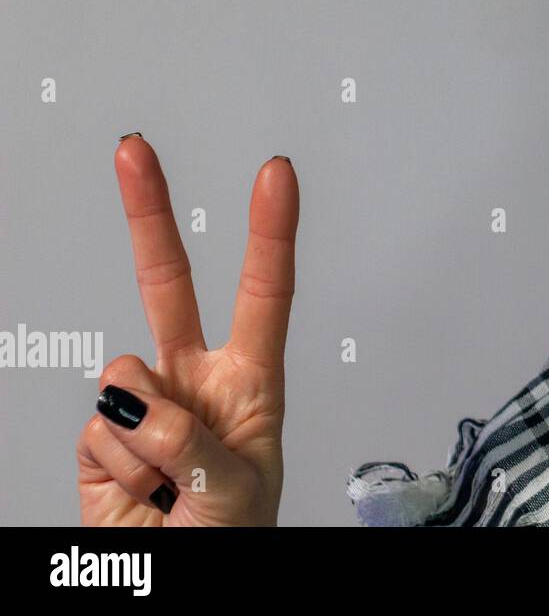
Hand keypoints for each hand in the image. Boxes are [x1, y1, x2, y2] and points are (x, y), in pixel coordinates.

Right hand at [76, 135, 298, 525]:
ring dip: (147, 437)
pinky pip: (97, 428)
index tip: (276, 174)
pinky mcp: (102, 437)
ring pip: (125, 378)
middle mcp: (195, 381)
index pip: (265, 294)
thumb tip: (136, 395)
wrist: (177, 590)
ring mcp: (146, 406)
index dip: (270, 231)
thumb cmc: (233, 541)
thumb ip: (194, 441)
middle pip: (168, 285)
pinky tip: (139, 491)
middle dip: (148, 214)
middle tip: (134, 152)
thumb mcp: (238, 492)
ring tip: (169, 482)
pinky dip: (116, 466)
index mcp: (250, 383)